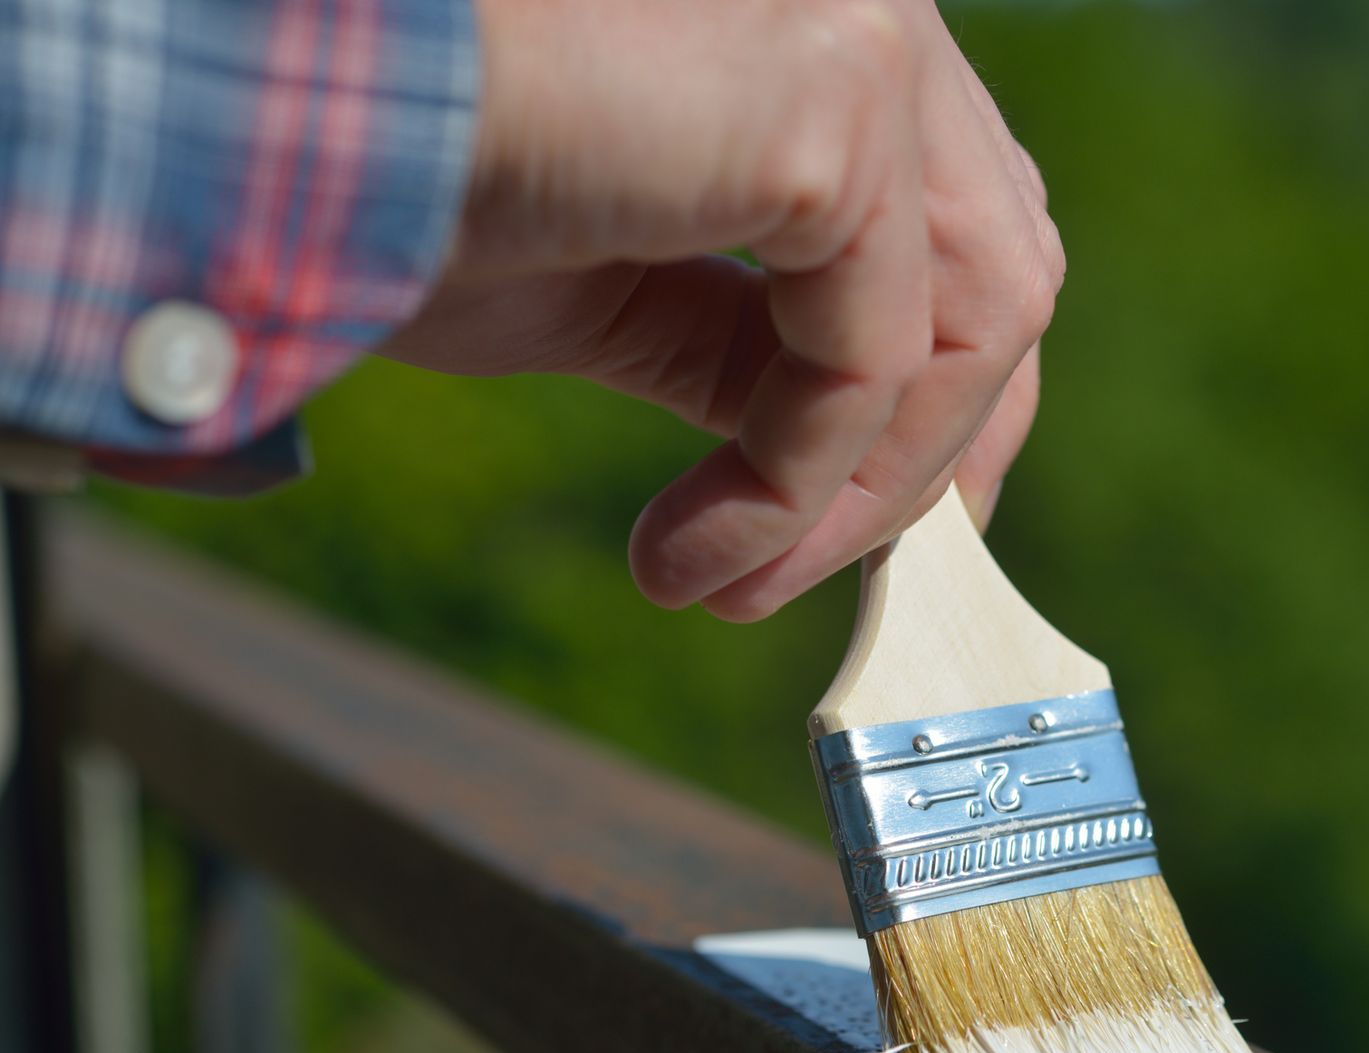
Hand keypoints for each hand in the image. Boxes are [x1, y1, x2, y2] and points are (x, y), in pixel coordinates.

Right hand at [379, 0, 1064, 619]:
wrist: (273, 132)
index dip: (937, 401)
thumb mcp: (625, 296)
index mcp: (823, 44)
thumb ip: (751, 355)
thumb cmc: (408, 188)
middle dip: (923, 462)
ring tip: (734, 583)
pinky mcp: (839, 93)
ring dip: (862, 494)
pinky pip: (880, 354)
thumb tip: (834, 463)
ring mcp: (867, 31)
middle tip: (798, 579)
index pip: (962, 234)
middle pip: (1000, 274)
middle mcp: (867, 9)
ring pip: (976, 322)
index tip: (846, 530)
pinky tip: (701, 550)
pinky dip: (805, 481)